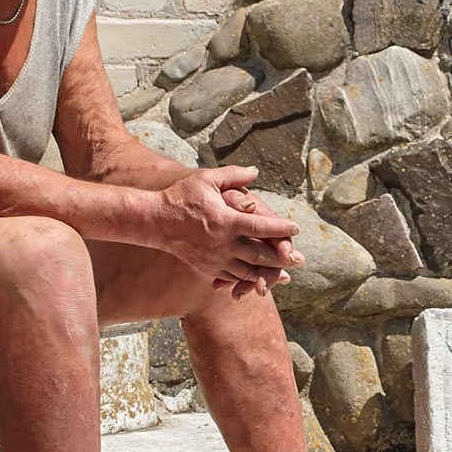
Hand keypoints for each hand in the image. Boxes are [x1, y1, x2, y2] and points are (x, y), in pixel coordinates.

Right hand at [158, 166, 300, 295]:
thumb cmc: (181, 197)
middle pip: (260, 255)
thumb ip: (234, 175)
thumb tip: (256, 171)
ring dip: (267, 273)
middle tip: (298, 257)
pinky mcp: (207, 269)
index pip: (262, 227)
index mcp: (226, 221)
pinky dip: (247, 280)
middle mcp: (223, 244)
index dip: (282, 229)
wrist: (154, 221)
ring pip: (248, 272)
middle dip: (282, 258)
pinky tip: (258, 278)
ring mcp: (215, 260)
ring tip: (283, 273)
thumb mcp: (207, 179)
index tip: (296, 228)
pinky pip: (232, 278)